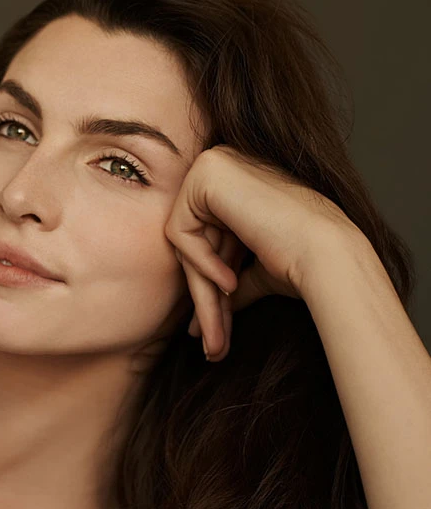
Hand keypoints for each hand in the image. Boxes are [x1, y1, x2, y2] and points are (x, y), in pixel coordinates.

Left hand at [165, 145, 359, 361]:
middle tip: (210, 345)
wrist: (328, 255)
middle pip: (192, 242)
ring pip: (184, 243)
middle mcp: (224, 164)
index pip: (204, 238)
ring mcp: (214, 163)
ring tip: (215, 337)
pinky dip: (200, 262)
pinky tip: (229, 281)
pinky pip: (180, 231)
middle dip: (202, 296)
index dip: (210, 283)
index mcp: (237, 181)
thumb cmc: (300, 263)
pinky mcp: (206, 173)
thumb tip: (202, 316)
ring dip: (201, 292)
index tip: (215, 327)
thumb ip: (225, 277)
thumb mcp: (252, 270)